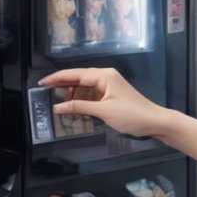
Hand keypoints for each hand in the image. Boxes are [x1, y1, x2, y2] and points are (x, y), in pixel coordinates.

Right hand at [38, 67, 173, 138]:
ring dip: (72, 94)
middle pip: (78, 78)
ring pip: (84, 86)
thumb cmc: (131, 115)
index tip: (42, 83)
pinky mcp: (111, 94)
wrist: (154, 121)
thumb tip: (58, 107)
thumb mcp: (103, 111)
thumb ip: (79, 107)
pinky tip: (74, 107)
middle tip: (45, 93)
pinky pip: (92, 93)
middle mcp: (105, 76)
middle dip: (62, 85)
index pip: (75, 74)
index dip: (57, 78)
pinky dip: (82, 99)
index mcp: (103, 76)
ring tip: (59, 103)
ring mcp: (109, 85)